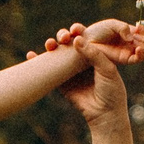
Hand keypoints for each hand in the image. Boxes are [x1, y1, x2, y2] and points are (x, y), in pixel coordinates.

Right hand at [29, 20, 143, 106]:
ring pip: (58, 55)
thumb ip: (93, 54)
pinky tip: (31, 55)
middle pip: (69, 45)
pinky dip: (39, 62)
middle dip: (63, 38)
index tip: (74, 29)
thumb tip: (76, 40)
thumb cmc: (112, 90)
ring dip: (51, 47)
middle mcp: (82, 61)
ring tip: (49, 45)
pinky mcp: (62, 82)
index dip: (78, 32)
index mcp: (96, 54)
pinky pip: (50, 71)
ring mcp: (71, 71)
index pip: (84, 39)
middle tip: (62, 37)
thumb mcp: (107, 69)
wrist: (106, 114)